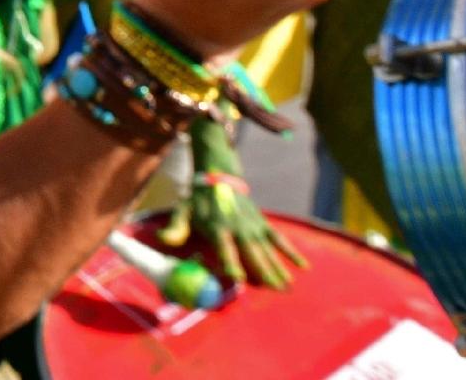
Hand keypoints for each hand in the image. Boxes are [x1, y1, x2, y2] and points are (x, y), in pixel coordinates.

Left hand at [158, 119, 306, 288]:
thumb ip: (175, 227)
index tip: (238, 278)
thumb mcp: (182, 211)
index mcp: (217, 227)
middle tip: (273, 291)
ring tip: (287, 286)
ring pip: (267, 249)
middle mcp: (238, 228)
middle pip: (251, 253)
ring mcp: (252, 225)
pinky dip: (290, 251)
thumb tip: (163, 239)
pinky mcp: (262, 222)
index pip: (225, 248)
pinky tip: (303, 266)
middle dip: (262, 271)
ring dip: (278, 267)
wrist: (218, 175)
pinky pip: (278, 239)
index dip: (231, 262)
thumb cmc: (197, 200)